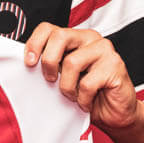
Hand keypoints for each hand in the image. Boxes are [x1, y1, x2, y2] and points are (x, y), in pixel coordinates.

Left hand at [24, 22, 143, 132]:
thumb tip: (27, 63)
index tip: (29, 63)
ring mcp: (104, 49)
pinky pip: (87, 83)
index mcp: (75, 37)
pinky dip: (83, 99)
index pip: (48, 28)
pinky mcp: (115, 65)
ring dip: (67, 87)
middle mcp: (90, 38)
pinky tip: (87, 102)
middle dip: (49, 61)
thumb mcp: (63, 76)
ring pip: (71, 62)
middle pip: (59, 36)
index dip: (34, 43)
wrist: (116, 114)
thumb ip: (51, 65)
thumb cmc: (88, 94)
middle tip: (50, 80)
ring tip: (74, 96)